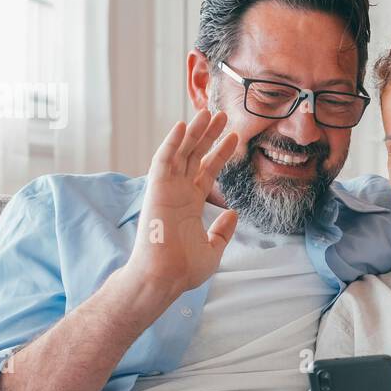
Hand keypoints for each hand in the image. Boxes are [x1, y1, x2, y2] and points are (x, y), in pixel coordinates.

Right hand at [124, 109, 239, 300]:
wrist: (164, 277)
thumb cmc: (183, 269)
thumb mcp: (213, 248)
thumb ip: (222, 231)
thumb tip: (234, 214)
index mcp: (190, 203)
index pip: (207, 170)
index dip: (220, 152)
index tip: (233, 136)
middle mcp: (178, 192)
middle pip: (195, 155)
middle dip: (208, 135)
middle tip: (222, 114)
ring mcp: (167, 189)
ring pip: (181, 152)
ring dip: (193, 132)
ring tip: (208, 112)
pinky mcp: (156, 189)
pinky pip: (164, 160)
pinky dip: (172, 141)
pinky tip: (183, 124)